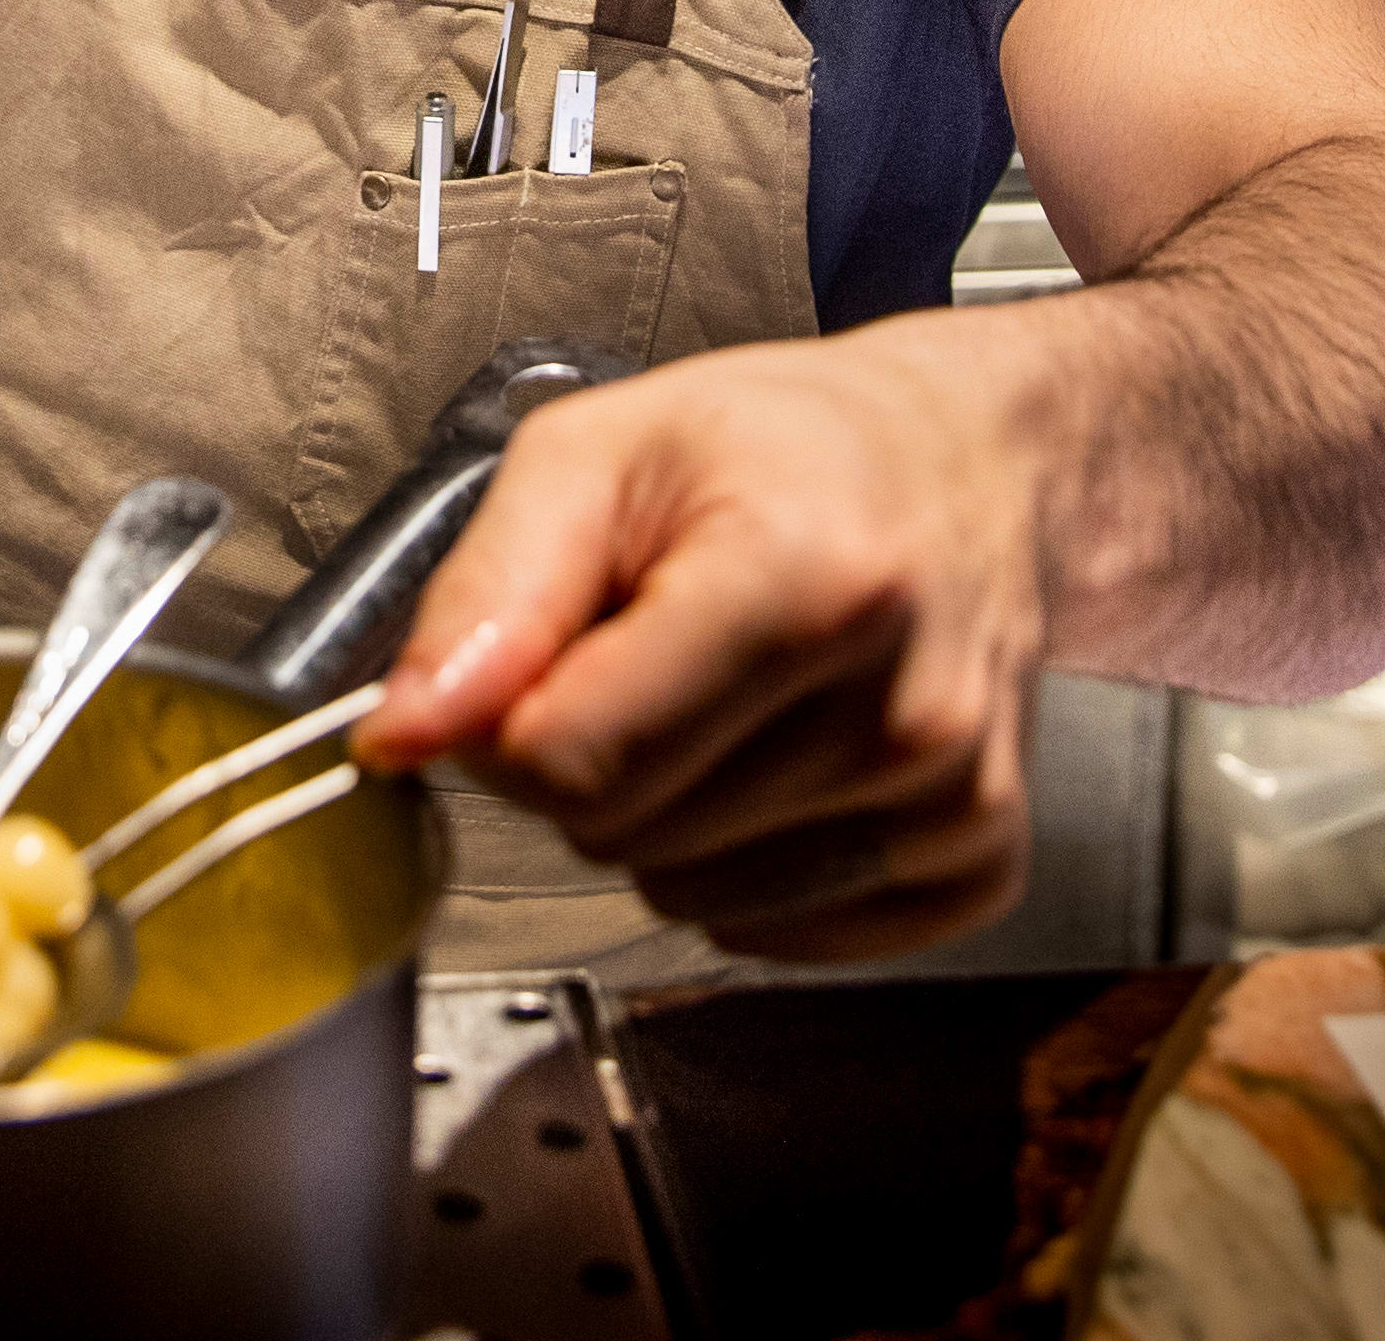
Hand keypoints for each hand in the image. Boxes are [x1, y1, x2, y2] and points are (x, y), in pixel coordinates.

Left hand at [351, 320, 1045, 959]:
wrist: (968, 460)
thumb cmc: (789, 445)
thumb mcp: (600, 453)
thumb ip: (485, 593)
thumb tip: (402, 733)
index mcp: (802, 576)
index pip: (567, 760)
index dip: (513, 718)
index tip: (546, 653)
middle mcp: (898, 701)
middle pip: (621, 836)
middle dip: (593, 757)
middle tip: (654, 648)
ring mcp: (952, 795)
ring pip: (690, 899)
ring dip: (672, 816)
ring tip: (729, 694)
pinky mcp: (981, 861)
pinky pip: (782, 938)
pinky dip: (753, 866)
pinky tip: (790, 755)